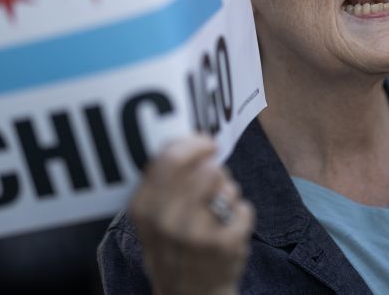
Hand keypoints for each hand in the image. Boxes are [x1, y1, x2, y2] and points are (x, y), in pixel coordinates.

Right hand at [129, 136, 254, 294]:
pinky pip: (244, 207)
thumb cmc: (174, 249)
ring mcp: (195, 234)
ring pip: (227, 185)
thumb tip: (189, 139)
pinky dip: (241, 215)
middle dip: (215, 168)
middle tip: (215, 178)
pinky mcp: (223, 246)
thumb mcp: (154, 217)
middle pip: (205, 168)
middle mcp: (166, 220)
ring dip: (228, 192)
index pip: (170, 158)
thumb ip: (165, 182)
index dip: (193, 144)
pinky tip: (229, 229)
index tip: (206, 143)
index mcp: (145, 208)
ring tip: (218, 210)